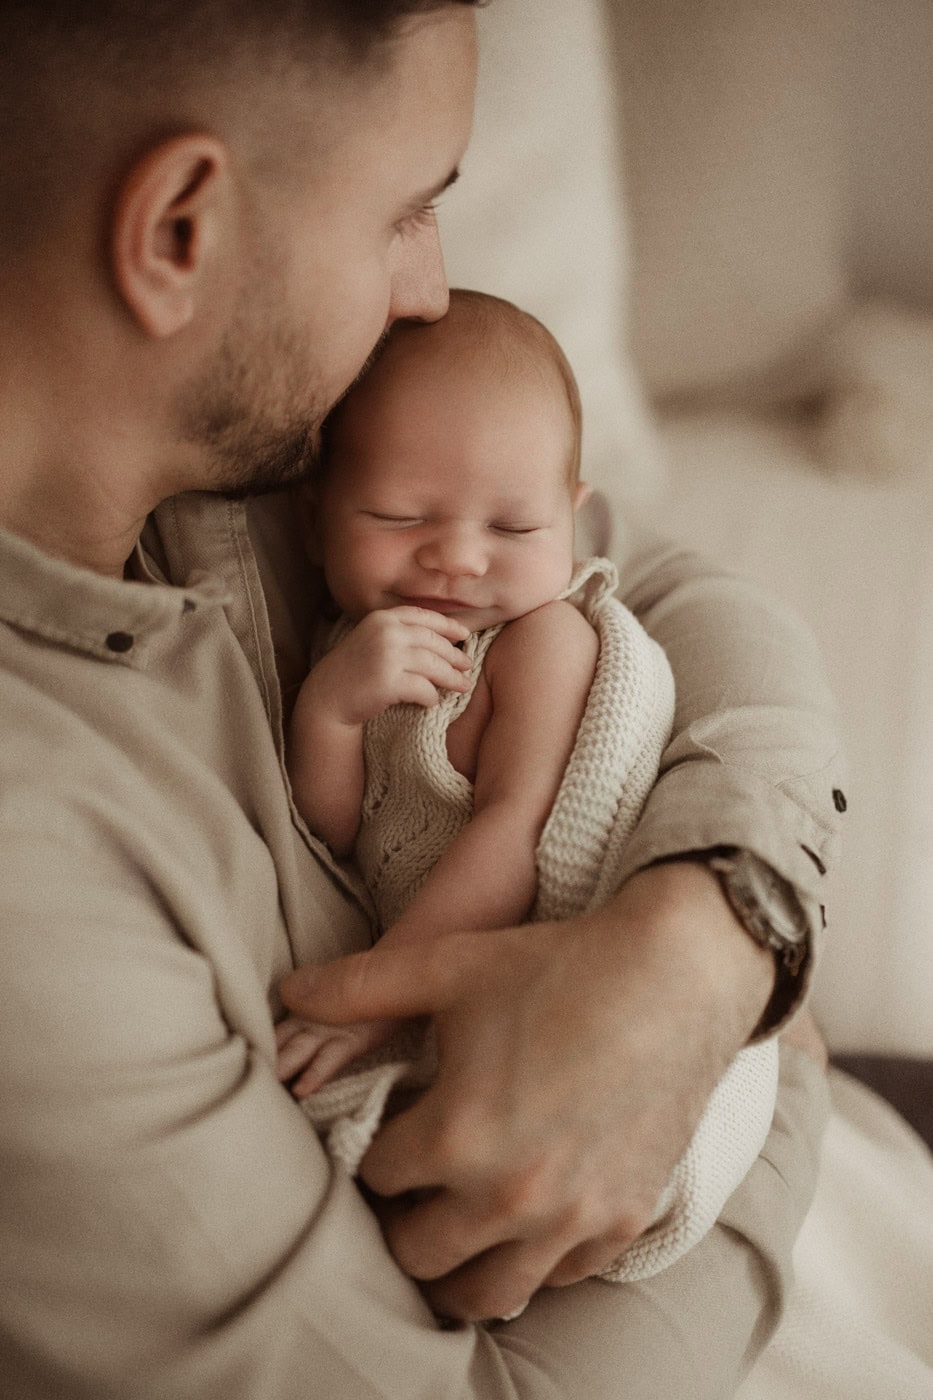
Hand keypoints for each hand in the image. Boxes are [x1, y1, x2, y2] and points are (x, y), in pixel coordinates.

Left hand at [280, 861, 773, 1320]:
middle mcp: (510, 1194)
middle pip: (415, 1255)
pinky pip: (555, 1279)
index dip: (367, 1155)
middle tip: (404, 1186)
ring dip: (453, 1267)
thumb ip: (360, 987)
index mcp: (457, 1134)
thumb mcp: (451, 965)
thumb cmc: (559, 964)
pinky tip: (518, 1220)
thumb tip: (287, 992)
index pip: (375, 1179)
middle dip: (399, 1221)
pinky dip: (526, 1261)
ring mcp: (571, 1218)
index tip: (376, 1137)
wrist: (678, 972)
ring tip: (448, 1223)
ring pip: (483, 1292)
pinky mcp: (620, 1221)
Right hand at [298, 607, 470, 727]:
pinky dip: (432, 697)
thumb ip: (399, 633)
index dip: (448, 625)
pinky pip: (424, 689)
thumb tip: (444, 637)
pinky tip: (432, 701)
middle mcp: (386, 632)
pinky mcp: (389, 681)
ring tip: (463, 686)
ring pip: (434, 665)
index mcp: (382, 618)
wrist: (326, 697)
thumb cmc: (354, 671)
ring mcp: (387, 655)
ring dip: (452, 678)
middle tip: (468, 666)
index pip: (424, 617)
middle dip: (455, 655)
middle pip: (434, 642)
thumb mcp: (372, 639)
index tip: (464, 635)